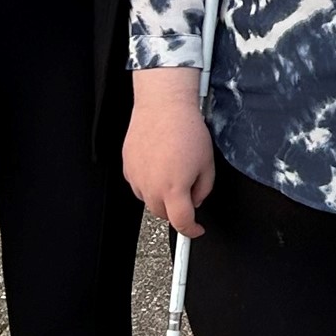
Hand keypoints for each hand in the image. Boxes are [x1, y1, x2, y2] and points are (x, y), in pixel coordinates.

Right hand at [124, 66, 216, 236]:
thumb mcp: (207, 163)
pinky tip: (160, 165)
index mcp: (174, 189)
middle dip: (177, 210)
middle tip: (188, 192)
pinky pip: (139, 185)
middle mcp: (151, 187)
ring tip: (173, 172)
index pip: (181, 222)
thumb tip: (196, 200)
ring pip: (149, 201)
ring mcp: (136, 178)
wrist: (163, 105)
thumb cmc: (186, 129)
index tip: (196, 229)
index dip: (192, 230)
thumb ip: (203, 189)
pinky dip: (150, 183)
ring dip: (162, 197)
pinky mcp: (128, 168)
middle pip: (163, 214)